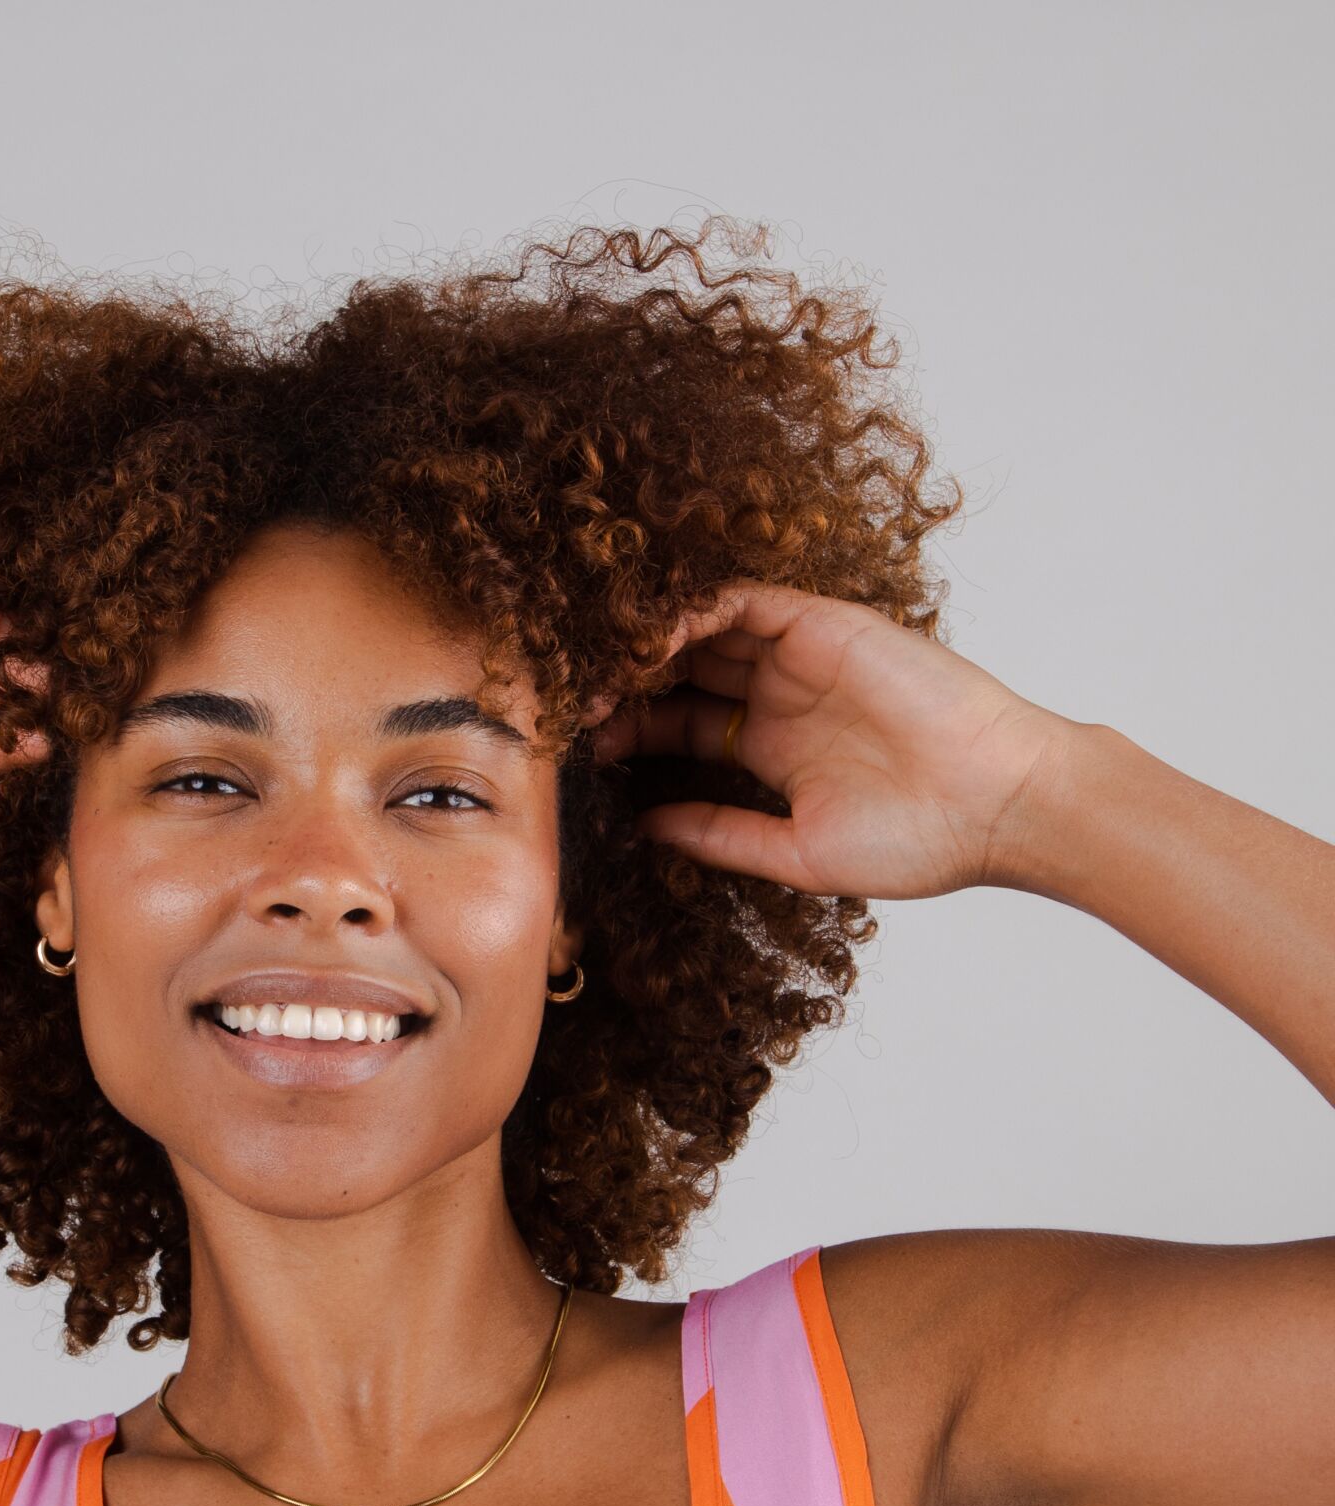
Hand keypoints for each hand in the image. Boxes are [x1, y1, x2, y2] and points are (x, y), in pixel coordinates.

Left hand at [594, 581, 1074, 898]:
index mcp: (771, 748)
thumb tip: (646, 827)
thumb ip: (720, 834)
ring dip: (642, 643)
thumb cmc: (918, 842)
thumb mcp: (795, 851)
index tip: (570, 749)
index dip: (625, 730)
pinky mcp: (823, 623)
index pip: (679, 723)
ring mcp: (800, 655)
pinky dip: (688, 610)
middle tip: (559, 697)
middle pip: (678, 668)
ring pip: (700, 628)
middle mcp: (780, 694)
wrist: (999, 807)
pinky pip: (741, 600)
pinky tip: (643, 637)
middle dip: (619, 679)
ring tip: (588, 667)